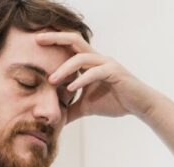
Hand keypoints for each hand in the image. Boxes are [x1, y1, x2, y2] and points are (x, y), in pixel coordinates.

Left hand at [36, 31, 160, 122]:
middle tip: (37, 41)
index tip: (34, 44)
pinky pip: (95, 72)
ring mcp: (106, 63)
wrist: (140, 105)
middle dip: (55, 38)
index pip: (68, 47)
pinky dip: (82, 80)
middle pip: (74, 40)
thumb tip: (55, 121)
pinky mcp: (115, 72)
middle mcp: (97, 58)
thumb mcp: (87, 107)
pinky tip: (71, 88)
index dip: (53, 42)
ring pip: (82, 57)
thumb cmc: (116, 102)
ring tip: (51, 80)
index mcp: (89, 63)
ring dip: (64, 68)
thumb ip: (71, 110)